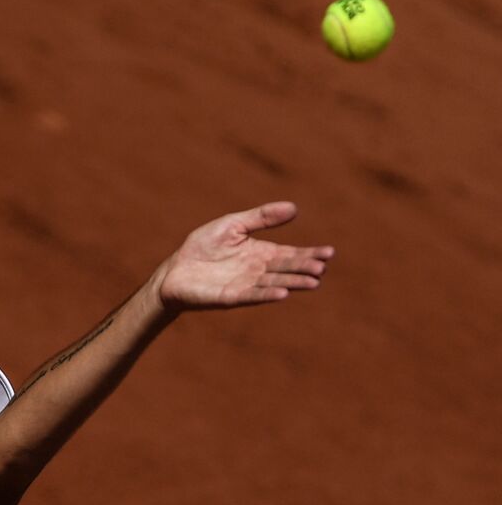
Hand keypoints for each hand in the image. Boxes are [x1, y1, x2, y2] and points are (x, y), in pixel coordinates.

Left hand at [154, 202, 334, 312]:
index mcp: (261, 253)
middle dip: (305, 268)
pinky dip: (266, 294)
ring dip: (293, 283)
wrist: (174, 270)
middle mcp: (257, 271)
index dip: (309, 254)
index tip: (329, 252)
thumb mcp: (233, 225)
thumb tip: (294, 208)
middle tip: (322, 268)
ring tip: (313, 282)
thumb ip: (261, 218)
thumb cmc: (203, 247)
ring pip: (274, 283)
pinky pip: (251, 295)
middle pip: (286, 269)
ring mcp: (245, 285)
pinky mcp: (229, 297)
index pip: (291, 253)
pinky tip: (282, 293)